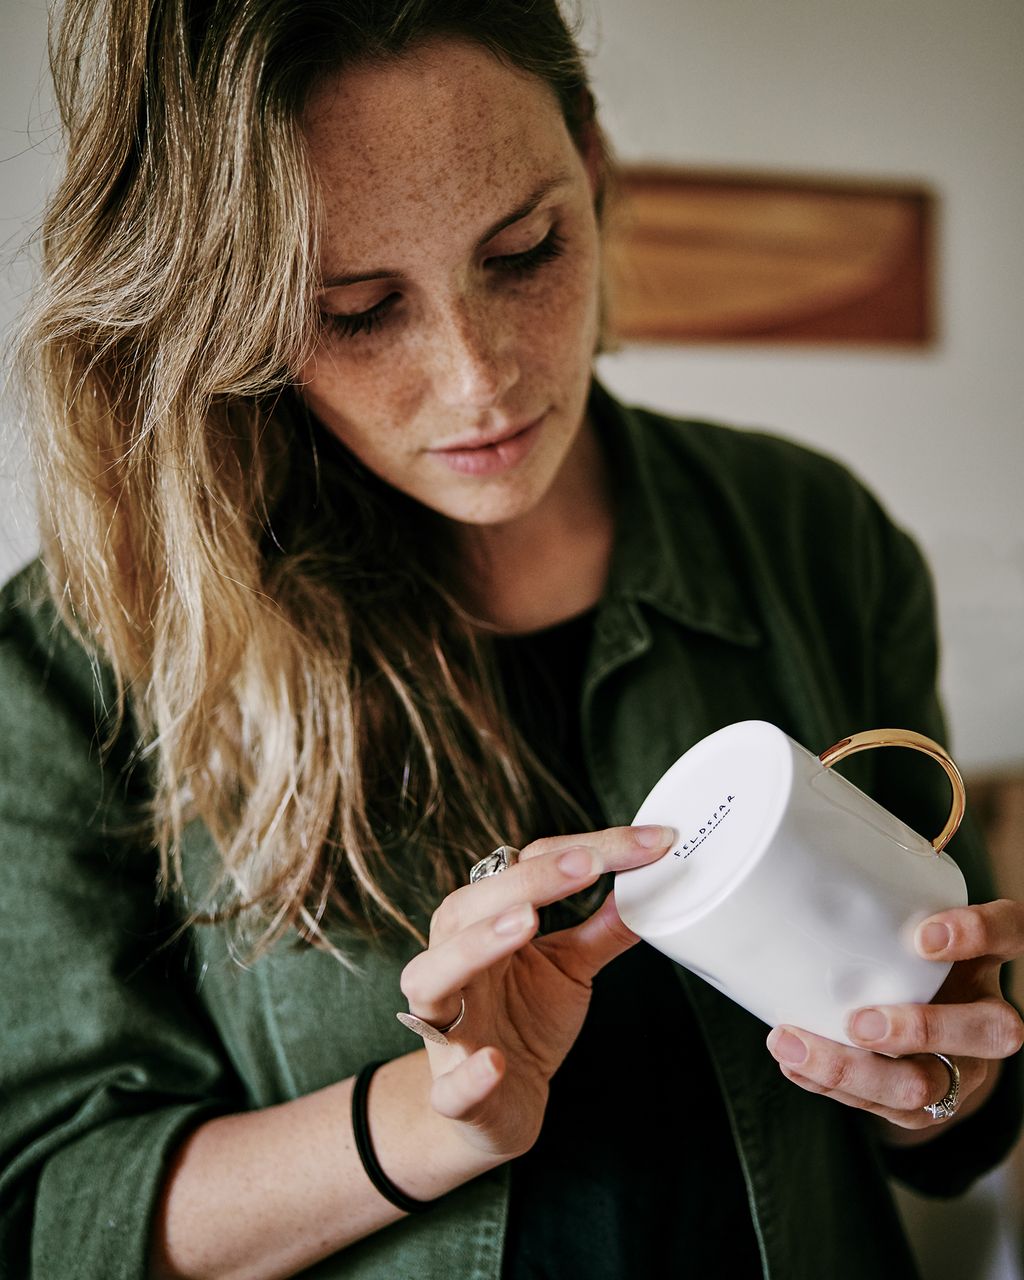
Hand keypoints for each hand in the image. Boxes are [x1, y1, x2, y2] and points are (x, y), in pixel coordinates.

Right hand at [397, 825, 673, 1159]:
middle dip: (525, 882)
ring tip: (525, 922)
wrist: (496, 1107)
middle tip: (585, 863)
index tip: (646, 843)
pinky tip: (493, 1062)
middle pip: (466, 909)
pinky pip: (450, 1082)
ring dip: (475, 946)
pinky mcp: (451, 1093)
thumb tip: (648, 884)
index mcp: (479, 927)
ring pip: (433, 976)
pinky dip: (469, 1072)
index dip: (580, 851)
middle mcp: (451, 966)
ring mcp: (444, 1028)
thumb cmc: (525, 1022)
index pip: (519, 871)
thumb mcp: (570, 968)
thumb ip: (603, 929)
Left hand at [766, 899, 1023, 1137]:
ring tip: (796, 1047)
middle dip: (923, 1030)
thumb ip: (879, 905)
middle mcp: (988, 1016)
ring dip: (857, 1072)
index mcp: (985, 960)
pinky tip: (795, 1064)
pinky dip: (834, 1088)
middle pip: (991, 1031)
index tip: (924, 935)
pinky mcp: (930, 1104)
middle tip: (859, 1023)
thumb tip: (805, 868)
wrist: (920, 1023)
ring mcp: (964, 1067)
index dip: (979, 934)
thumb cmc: (898, 953)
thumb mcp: (903, 925)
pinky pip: (888, 1108)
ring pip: (928, 1086)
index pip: (1012, 934)